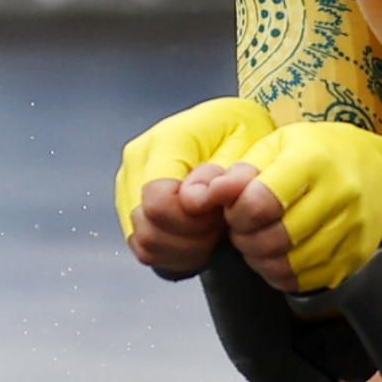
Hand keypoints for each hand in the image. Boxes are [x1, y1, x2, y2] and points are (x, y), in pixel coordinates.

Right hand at [115, 94, 277, 266]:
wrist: (235, 128)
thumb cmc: (244, 133)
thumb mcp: (252, 143)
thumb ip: (228, 174)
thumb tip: (195, 199)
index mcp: (164, 140)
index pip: (159, 202)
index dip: (195, 219)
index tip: (221, 211)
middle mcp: (138, 162)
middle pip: (150, 228)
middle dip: (192, 237)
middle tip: (221, 221)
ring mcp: (129, 185)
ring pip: (145, 243)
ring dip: (185, 247)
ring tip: (211, 227)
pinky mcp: (131, 207)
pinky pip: (144, 248)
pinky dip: (174, 253)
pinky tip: (198, 238)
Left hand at [237, 120, 381, 294]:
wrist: (379, 172)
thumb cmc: (319, 155)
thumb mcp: (278, 145)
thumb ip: (240, 171)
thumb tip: (207, 194)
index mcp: (313, 160)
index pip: (262, 201)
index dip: (237, 213)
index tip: (234, 210)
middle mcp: (340, 194)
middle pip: (275, 238)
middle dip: (246, 240)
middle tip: (242, 231)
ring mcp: (352, 228)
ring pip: (291, 265)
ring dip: (261, 261)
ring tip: (257, 244)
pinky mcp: (356, 255)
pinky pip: (308, 280)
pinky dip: (283, 275)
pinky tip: (278, 258)